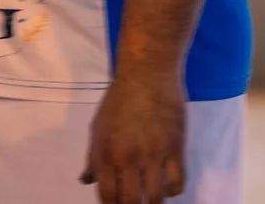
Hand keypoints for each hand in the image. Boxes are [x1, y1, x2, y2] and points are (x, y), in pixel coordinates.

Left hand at [82, 72, 186, 202]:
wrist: (147, 74)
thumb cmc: (119, 99)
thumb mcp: (98, 127)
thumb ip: (93, 157)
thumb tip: (86, 181)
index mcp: (107, 153)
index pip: (107, 196)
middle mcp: (129, 158)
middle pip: (131, 202)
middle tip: (135, 202)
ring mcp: (154, 154)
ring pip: (156, 197)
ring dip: (153, 203)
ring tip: (151, 199)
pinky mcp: (175, 148)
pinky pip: (177, 182)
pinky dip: (173, 191)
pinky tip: (168, 187)